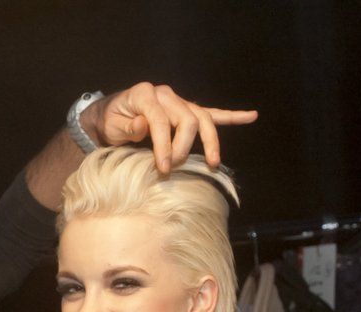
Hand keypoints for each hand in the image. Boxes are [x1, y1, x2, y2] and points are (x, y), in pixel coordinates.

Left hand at [82, 82, 257, 171]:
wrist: (110, 115)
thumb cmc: (110, 121)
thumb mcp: (111, 125)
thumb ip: (127, 126)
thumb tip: (144, 126)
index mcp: (146, 94)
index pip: (160, 120)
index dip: (163, 145)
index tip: (162, 168)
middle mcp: (166, 94)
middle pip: (186, 119)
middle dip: (183, 147)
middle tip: (172, 168)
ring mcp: (178, 102)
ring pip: (202, 118)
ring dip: (210, 141)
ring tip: (213, 162)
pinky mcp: (186, 110)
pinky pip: (211, 113)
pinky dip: (231, 116)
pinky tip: (251, 116)